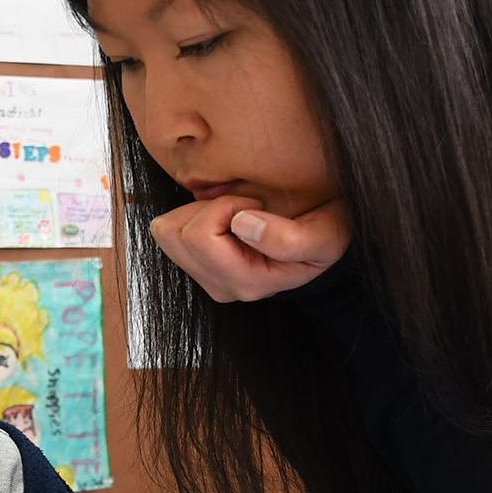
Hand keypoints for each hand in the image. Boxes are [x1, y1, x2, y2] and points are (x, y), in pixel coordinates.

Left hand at [149, 196, 350, 302]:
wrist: (324, 242)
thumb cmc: (325, 234)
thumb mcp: (325, 238)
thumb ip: (288, 239)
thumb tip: (240, 224)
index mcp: (247, 282)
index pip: (201, 236)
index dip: (228, 206)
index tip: (259, 205)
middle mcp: (222, 287)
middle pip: (175, 235)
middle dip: (208, 207)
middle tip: (244, 206)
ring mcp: (206, 278)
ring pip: (166, 232)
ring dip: (198, 211)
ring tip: (234, 212)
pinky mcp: (197, 265)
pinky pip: (168, 231)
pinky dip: (191, 215)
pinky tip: (223, 218)